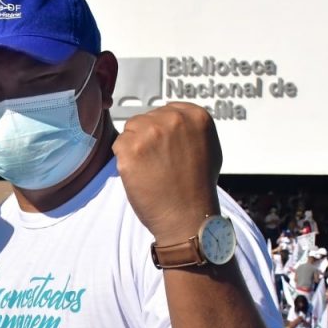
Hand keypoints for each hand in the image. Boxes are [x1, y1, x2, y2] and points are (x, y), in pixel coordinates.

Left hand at [112, 103, 222, 244]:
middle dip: (148, 138)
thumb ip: (191, 129)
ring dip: (134, 147)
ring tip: (150, 169)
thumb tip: (175, 120)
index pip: (167, 110)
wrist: (187, 217)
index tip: (166, 147)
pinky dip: (124, 160)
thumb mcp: (209, 148)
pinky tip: (140, 174)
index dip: (163, 131)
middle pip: (146, 118)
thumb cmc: (198, 189)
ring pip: (130, 130)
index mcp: (195, 116)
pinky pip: (118, 145)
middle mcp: (174, 119)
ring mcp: (151, 132)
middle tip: (157, 163)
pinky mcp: (131, 148)